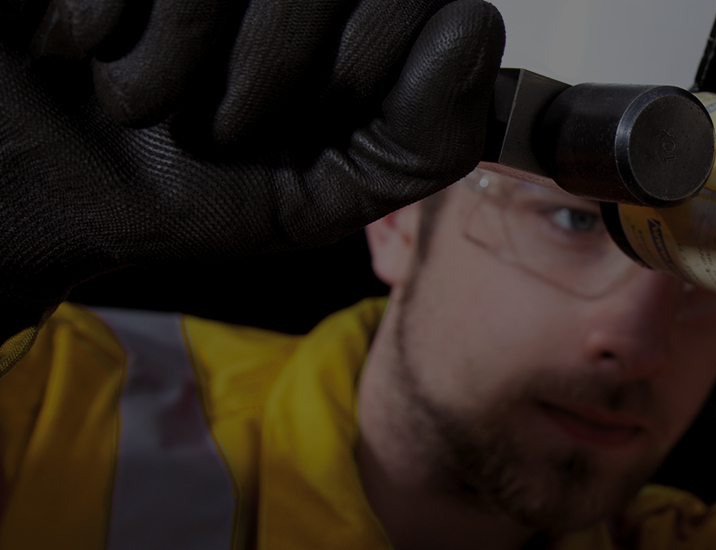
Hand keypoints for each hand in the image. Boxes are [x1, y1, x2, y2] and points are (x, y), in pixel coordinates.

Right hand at [0, 0, 505, 335]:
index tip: (318, 116)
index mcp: (361, 20)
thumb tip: (471, 26)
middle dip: (276, 77)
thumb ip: (420, 140)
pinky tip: (84, 48)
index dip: (377, 67)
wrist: (32, 192)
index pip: (438, 2)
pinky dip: (100, 31)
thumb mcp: (319, 196)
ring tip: (142, 99)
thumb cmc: (178, 185)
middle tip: (218, 124)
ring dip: (180, 67)